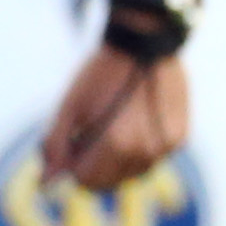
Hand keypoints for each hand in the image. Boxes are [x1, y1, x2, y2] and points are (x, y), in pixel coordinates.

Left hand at [42, 44, 186, 189]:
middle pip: (111, 182)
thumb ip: (56, 145)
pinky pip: (154, 158)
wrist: (145, 43)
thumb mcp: (70, 106)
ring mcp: (165, 147)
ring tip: (116, 126)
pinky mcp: (179, 138)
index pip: (87, 181)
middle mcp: (144, 152)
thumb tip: (46, 182)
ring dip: (120, 160)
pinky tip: (137, 121)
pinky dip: (142, 149)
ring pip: (134, 173)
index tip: (73, 146)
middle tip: (91, 136)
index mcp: (115, 145)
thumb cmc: (101, 73)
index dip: (74, 166)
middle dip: (96, 166)